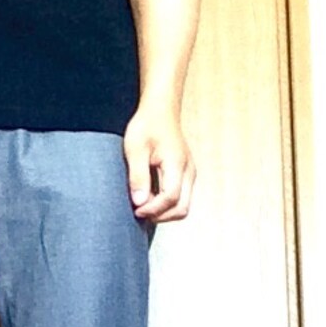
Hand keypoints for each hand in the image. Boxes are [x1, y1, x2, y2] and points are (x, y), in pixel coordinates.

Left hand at [123, 103, 195, 222]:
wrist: (160, 111)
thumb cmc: (147, 125)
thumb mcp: (135, 149)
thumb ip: (138, 176)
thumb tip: (139, 202)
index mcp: (177, 164)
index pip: (171, 198)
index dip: (153, 209)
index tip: (136, 209)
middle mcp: (188, 171)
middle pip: (182, 209)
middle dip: (160, 216)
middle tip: (139, 211)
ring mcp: (190, 174)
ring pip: (183, 206)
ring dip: (163, 212)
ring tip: (143, 204)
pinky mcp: (186, 175)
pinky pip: (181, 198)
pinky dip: (166, 205)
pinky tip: (150, 197)